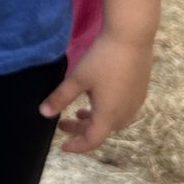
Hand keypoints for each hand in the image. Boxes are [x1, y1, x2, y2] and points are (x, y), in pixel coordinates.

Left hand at [40, 31, 152, 153]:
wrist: (132, 37)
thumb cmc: (103, 59)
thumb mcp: (78, 79)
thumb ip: (60, 97)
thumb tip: (43, 113)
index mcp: (109, 115)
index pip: (92, 141)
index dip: (77, 146)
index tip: (63, 146)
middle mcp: (125, 113)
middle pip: (102, 131)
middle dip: (82, 131)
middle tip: (63, 123)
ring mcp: (135, 102)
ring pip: (114, 121)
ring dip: (95, 120)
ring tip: (80, 112)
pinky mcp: (140, 91)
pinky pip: (123, 110)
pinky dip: (107, 111)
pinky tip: (99, 96)